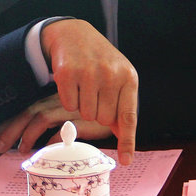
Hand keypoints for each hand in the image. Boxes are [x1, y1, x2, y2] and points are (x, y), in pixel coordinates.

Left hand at [0, 93, 112, 153]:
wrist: (124, 99)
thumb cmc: (99, 109)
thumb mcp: (75, 118)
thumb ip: (61, 128)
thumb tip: (44, 147)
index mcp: (54, 101)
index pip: (25, 111)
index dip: (8, 125)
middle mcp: (59, 103)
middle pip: (27, 113)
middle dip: (8, 130)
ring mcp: (70, 110)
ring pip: (39, 119)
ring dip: (24, 135)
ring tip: (14, 151)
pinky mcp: (83, 120)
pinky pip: (60, 131)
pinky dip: (49, 142)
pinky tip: (41, 152)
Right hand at [42, 19, 137, 164]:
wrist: (74, 34)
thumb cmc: (100, 60)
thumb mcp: (118, 77)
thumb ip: (122, 106)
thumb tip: (124, 138)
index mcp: (128, 77)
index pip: (128, 116)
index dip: (127, 141)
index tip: (126, 161)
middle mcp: (111, 74)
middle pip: (103, 119)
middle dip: (98, 112)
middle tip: (95, 93)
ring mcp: (89, 73)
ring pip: (85, 114)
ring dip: (83, 105)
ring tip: (85, 86)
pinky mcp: (68, 73)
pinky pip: (69, 105)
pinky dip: (69, 98)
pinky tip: (73, 82)